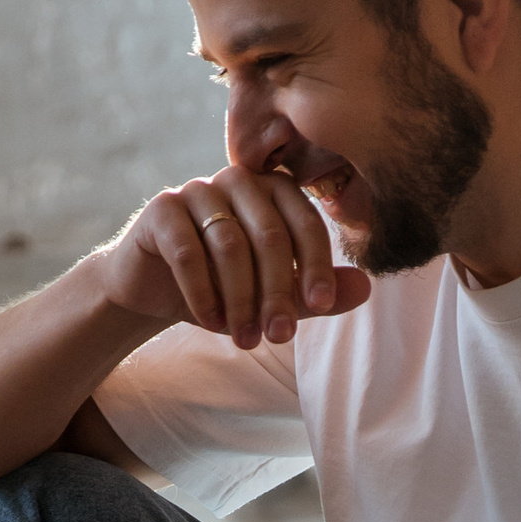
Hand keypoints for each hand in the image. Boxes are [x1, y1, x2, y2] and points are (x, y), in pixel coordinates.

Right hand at [101, 166, 372, 352]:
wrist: (154, 291)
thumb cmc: (222, 287)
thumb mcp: (273, 295)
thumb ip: (316, 292)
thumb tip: (366, 288)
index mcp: (273, 191)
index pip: (305, 221)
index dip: (317, 264)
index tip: (322, 305)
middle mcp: (237, 181)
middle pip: (269, 234)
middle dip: (278, 291)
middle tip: (280, 337)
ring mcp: (196, 190)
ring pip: (229, 244)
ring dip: (240, 300)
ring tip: (246, 340)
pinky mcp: (160, 209)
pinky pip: (188, 251)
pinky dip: (203, 292)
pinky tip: (211, 323)